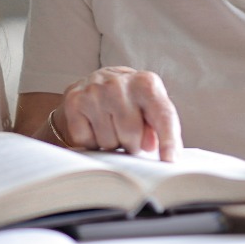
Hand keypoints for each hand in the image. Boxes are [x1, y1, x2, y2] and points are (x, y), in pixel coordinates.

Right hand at [55, 66, 182, 159]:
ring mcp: (94, 91)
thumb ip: (157, 127)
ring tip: (110, 127)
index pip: (163, 116)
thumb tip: (150, 146)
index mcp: (146, 83)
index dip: (169, 140)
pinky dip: (91, 141)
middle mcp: (119, 83)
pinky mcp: (74, 102)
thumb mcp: (149, 109)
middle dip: (132, 144)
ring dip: (111, 143)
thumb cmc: (130, 102)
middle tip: (128, 135)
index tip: (170, 161)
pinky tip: (94, 126)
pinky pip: (86, 141)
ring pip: (108, 142)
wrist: (95, 83)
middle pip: (132, 135)